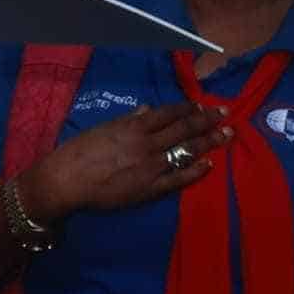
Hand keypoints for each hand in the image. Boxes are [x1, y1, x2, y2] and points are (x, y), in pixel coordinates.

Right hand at [31, 102, 228, 220]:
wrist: (67, 180)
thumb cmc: (78, 151)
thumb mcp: (103, 128)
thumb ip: (128, 120)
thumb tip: (147, 109)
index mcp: (134, 126)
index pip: (169, 113)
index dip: (189, 108)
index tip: (202, 105)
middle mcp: (148, 143)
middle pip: (184, 128)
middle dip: (207, 120)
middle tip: (225, 113)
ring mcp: (152, 166)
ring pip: (187, 150)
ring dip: (209, 141)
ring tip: (227, 134)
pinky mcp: (150, 188)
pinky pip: (179, 178)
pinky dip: (195, 170)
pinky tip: (209, 164)